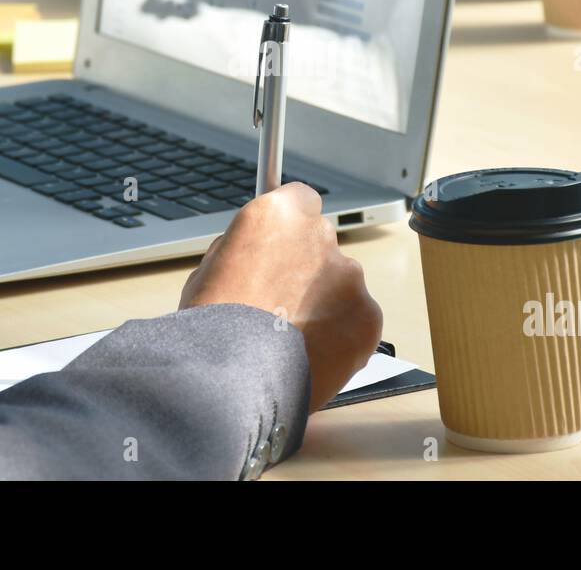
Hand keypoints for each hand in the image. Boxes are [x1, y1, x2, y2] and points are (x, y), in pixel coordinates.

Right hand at [180, 182, 382, 411]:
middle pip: (322, 243)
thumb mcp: (212, 268)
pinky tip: (312, 354)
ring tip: (291, 338)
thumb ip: (247, 249)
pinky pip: (358, 320)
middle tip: (281, 303)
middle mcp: (320, 235)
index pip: (300, 200)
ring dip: (324, 304)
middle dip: (307, 268)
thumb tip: (258, 253)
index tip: (283, 245)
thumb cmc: (213, 326)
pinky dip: (341, 336)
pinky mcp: (369, 315)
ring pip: (342, 284)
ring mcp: (350, 275)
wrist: (233, 379)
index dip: (289, 229)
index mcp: (278, 213)